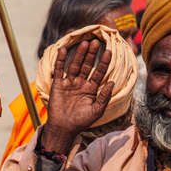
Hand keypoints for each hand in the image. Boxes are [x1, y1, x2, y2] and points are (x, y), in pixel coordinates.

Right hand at [41, 39, 113, 153]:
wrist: (64, 128)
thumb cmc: (82, 121)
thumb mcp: (97, 110)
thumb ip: (104, 96)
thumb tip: (113, 82)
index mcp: (91, 89)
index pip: (99, 73)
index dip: (103, 63)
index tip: (109, 52)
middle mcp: (81, 83)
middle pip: (87, 66)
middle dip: (92, 55)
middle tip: (97, 42)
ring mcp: (69, 83)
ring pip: (75, 65)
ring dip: (80, 54)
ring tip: (85, 43)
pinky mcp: (58, 84)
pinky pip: (60, 69)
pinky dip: (61, 59)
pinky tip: (64, 49)